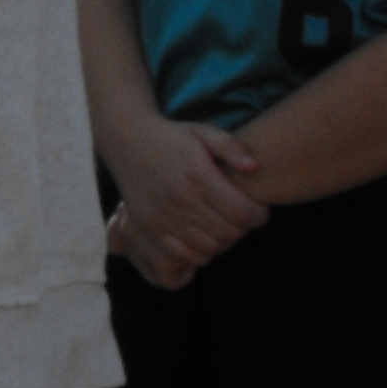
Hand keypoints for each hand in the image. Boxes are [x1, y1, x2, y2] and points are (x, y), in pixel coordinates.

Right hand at [103, 117, 266, 289]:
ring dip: (222, 242)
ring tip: (221, 226)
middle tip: (240, 217)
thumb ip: (232, 146)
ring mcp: (162, 216)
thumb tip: (254, 167)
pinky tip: (201, 236)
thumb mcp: (203, 131)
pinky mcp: (149, 228)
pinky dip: (199, 252)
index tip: (258, 209)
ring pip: (209, 249)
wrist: (127, 140)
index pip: (242, 212)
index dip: (259, 215)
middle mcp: (180, 199)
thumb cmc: (172, 137)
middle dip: (243, 229)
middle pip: (229, 234)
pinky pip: (184, 256)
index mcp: (197, 175)